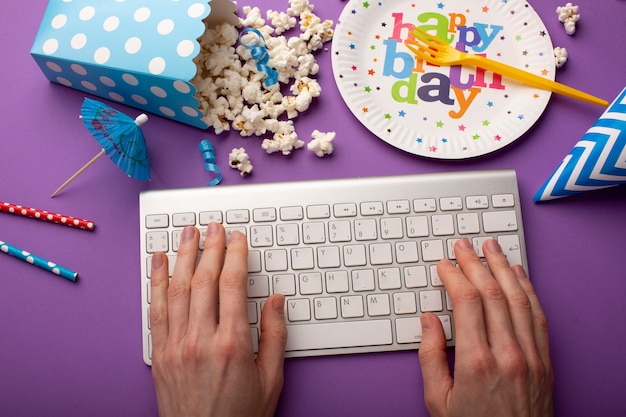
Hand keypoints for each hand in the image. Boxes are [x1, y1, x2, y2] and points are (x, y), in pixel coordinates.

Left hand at [150, 223, 287, 416]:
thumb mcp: (271, 380)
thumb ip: (274, 336)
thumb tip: (275, 300)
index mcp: (232, 345)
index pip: (232, 285)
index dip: (235, 255)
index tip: (238, 239)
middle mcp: (200, 341)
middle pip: (204, 280)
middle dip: (210, 248)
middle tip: (214, 227)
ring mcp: (175, 347)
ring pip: (177, 289)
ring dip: (183, 256)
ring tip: (188, 232)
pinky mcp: (160, 355)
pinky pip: (156, 309)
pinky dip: (157, 282)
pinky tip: (160, 262)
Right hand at [419, 238, 553, 416]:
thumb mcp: (438, 401)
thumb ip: (430, 357)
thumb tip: (428, 320)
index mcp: (476, 362)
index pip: (467, 302)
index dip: (454, 276)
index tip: (445, 264)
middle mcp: (508, 355)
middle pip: (492, 294)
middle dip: (476, 264)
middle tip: (464, 245)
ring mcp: (530, 357)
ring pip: (518, 299)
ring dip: (504, 268)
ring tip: (492, 247)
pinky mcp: (544, 362)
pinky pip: (538, 316)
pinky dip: (528, 290)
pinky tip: (519, 274)